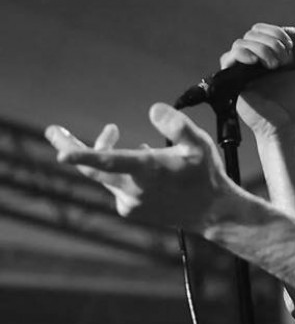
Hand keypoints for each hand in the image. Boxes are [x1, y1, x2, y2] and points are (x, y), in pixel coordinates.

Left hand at [45, 103, 235, 228]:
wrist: (212, 213)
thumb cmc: (207, 175)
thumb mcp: (199, 143)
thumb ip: (177, 124)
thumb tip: (153, 109)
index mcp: (148, 170)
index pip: (110, 161)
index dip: (84, 155)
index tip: (61, 153)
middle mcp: (135, 189)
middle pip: (92, 168)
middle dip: (71, 146)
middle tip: (52, 130)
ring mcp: (130, 202)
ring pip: (105, 175)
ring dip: (104, 153)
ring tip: (111, 132)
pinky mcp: (131, 210)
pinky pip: (115, 186)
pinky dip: (118, 171)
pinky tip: (135, 163)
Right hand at [220, 23, 294, 137]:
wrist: (286, 124)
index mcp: (270, 52)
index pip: (266, 29)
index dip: (278, 33)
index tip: (291, 48)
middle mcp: (255, 57)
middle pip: (254, 32)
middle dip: (272, 41)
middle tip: (284, 61)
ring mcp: (243, 67)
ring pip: (241, 42)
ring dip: (261, 48)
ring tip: (273, 66)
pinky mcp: (233, 79)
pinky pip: (228, 57)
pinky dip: (242, 54)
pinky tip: (255, 62)